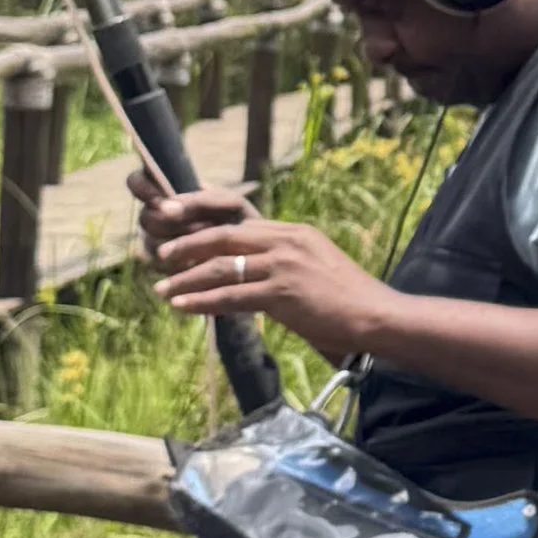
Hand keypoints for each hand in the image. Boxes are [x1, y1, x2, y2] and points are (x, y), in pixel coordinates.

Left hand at [144, 183, 386, 366]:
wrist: (377, 317)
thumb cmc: (347, 300)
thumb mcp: (315, 267)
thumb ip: (283, 262)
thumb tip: (249, 271)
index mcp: (294, 232)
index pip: (239, 220)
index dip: (205, 223)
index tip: (179, 228)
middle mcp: (287, 241)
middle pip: (224, 236)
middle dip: (186, 245)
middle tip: (159, 256)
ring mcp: (285, 265)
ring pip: (222, 267)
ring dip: (186, 278)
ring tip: (162, 289)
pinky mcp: (284, 293)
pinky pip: (232, 296)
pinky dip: (202, 302)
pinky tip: (182, 306)